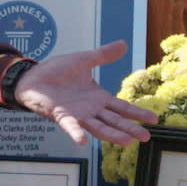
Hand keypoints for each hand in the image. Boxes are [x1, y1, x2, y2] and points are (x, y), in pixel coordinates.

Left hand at [12, 41, 158, 146]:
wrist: (32, 77)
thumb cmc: (56, 71)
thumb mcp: (84, 60)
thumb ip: (103, 55)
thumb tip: (124, 43)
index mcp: (98, 98)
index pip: (122, 108)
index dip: (137, 114)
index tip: (154, 119)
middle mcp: (91, 110)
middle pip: (114, 121)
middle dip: (130, 129)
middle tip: (146, 138)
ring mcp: (77, 115)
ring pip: (98, 127)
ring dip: (112, 135)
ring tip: (127, 142)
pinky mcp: (61, 116)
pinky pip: (70, 126)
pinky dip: (76, 133)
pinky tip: (83, 141)